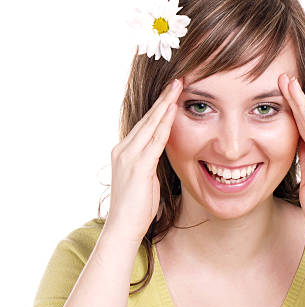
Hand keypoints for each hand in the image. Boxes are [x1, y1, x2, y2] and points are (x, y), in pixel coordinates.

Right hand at [104, 77, 182, 246]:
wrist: (124, 227)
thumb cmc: (137, 209)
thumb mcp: (145, 181)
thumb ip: (151, 164)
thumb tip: (162, 155)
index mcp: (124, 152)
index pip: (145, 124)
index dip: (159, 108)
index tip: (172, 92)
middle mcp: (123, 149)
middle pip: (147, 118)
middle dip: (164, 98)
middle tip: (178, 79)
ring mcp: (129, 156)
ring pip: (151, 124)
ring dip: (166, 104)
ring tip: (179, 86)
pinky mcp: (138, 166)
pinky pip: (155, 139)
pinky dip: (165, 122)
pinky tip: (174, 109)